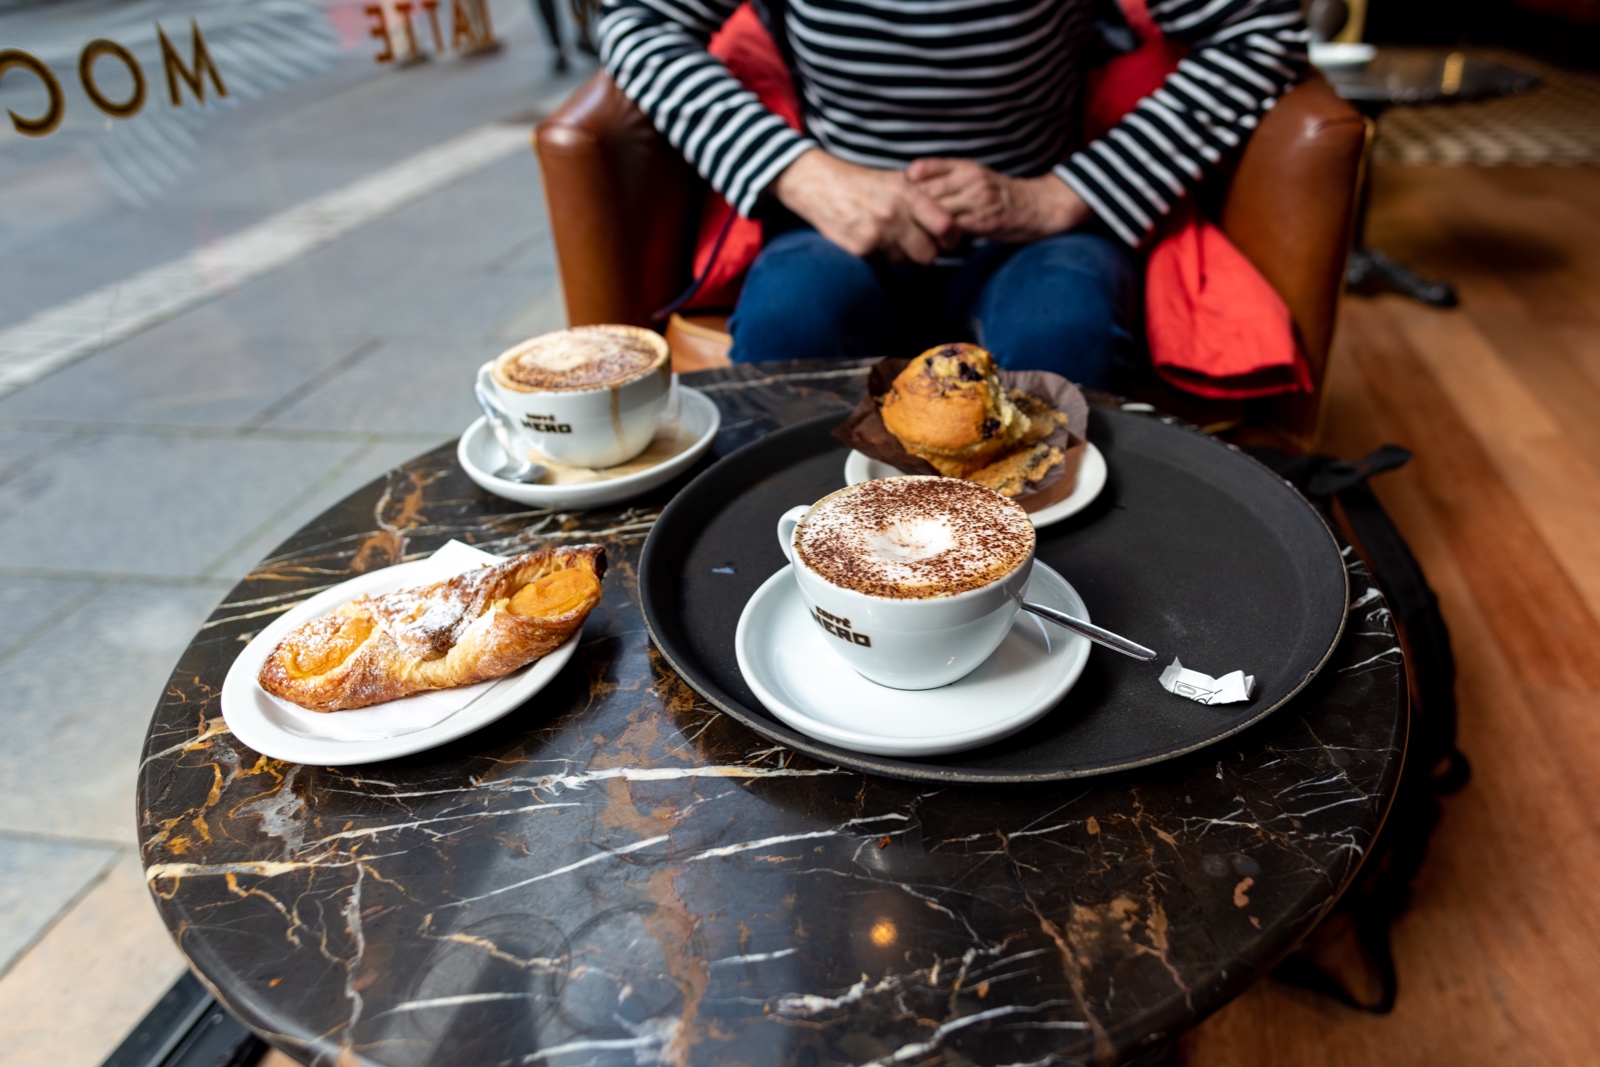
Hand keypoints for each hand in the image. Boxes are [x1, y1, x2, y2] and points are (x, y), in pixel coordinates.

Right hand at [773, 149, 960, 264]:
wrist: (820, 185)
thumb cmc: (862, 182)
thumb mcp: (896, 180)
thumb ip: (922, 199)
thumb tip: (949, 223)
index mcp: (906, 194)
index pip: (945, 226)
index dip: (952, 237)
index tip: (949, 238)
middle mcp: (893, 215)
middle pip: (928, 254)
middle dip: (928, 252)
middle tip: (923, 244)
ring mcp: (876, 235)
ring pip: (907, 261)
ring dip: (905, 254)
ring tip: (894, 237)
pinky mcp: (860, 249)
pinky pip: (885, 262)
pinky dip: (884, 255)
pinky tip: (875, 239)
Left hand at [907, 158, 1089, 242]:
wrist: (1038, 206)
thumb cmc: (1001, 196)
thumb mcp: (974, 178)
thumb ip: (945, 181)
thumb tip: (909, 188)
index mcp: (963, 166)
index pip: (920, 171)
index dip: (901, 188)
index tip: (890, 200)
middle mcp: (969, 179)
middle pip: (923, 192)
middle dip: (905, 209)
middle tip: (890, 222)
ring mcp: (976, 199)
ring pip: (934, 211)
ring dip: (919, 225)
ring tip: (905, 236)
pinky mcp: (983, 220)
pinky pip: (950, 229)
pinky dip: (936, 237)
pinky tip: (928, 243)